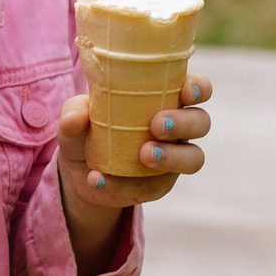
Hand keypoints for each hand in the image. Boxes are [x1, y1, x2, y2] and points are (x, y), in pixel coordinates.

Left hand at [56, 73, 212, 270]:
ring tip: (144, 156)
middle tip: (156, 125)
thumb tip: (76, 118)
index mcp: (165, 98)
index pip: (196, 89)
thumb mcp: (74, 118)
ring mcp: (174, 158)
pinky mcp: (160, 185)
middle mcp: (178, 128)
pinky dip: (125, 185)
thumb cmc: (86, 130)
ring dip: (172, 156)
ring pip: (194, 158)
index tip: (185, 92)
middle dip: (183, 123)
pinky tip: (99, 179)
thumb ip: (74, 112)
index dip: (198, 88)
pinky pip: (155, 187)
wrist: (79, 171)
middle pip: (201, 122)